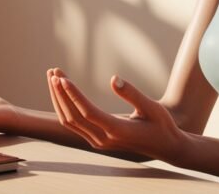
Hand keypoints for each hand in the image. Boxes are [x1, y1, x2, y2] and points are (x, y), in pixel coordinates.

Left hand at [47, 68, 185, 161]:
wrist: (165, 146)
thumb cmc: (161, 125)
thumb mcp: (152, 107)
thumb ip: (133, 94)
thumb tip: (114, 78)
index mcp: (118, 131)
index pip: (88, 112)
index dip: (73, 95)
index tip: (62, 78)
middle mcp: (104, 139)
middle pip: (73, 117)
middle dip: (60, 93)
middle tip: (53, 71)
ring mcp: (98, 142)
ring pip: (70, 122)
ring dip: (59, 99)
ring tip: (53, 77)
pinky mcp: (96, 140)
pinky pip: (74, 124)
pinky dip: (64, 106)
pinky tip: (61, 91)